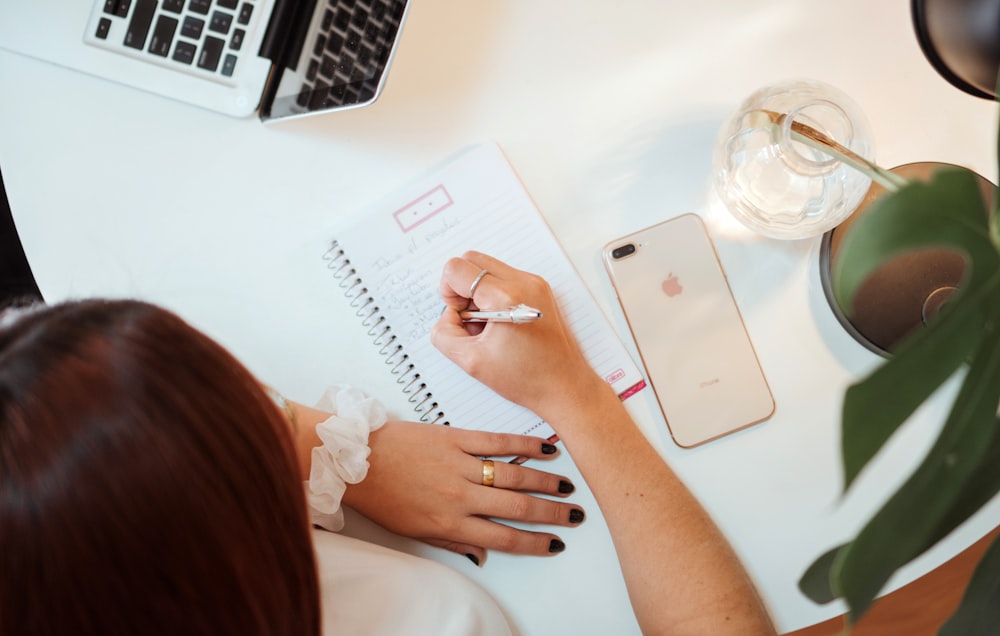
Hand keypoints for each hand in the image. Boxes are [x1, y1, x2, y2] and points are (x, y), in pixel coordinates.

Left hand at [342, 420, 583, 565]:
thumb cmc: (382, 496)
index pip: (504, 538)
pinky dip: (525, 445)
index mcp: (449, 523)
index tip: (555, 544)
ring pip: (514, 476)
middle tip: (575, 515)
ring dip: (545, 483)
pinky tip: (545, 448)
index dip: (534, 543)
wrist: (356, 459)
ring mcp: (460, 465)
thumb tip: (484, 554)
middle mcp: (460, 496)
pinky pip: (497, 442)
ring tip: (567, 487)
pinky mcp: (455, 437)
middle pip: (517, 509)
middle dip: (551, 514)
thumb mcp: (414, 531)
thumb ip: (453, 543)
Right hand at [431, 251, 609, 420]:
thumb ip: (444, 333)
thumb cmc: (527, 378)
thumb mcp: (471, 361)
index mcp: (506, 298)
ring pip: (487, 267)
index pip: (457, 269)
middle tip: (469, 318)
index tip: (459, 316)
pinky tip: (499, 322)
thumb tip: (447, 315)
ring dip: (477, 292)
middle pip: (471, 259)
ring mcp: (535, 283)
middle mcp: (524, 282)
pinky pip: (504, 277)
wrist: (564, 386)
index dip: (448, 293)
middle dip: (461, 287)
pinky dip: (492, 294)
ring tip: (486, 325)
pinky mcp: (540, 288)